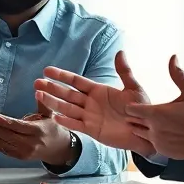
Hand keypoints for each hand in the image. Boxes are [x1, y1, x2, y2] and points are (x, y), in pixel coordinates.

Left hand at [0, 101, 75, 165]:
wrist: (58, 148)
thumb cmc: (52, 128)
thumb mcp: (49, 113)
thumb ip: (42, 101)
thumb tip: (39, 88)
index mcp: (37, 131)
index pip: (17, 126)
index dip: (2, 121)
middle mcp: (30, 143)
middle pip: (7, 135)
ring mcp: (24, 152)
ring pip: (2, 143)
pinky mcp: (18, 156)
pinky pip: (2, 148)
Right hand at [34, 51, 156, 156]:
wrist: (146, 131)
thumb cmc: (141, 109)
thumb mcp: (133, 88)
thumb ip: (124, 71)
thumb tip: (120, 52)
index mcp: (98, 91)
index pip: (76, 81)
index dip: (62, 76)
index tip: (47, 70)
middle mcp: (91, 103)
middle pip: (67, 94)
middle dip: (52, 88)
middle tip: (36, 83)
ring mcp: (90, 116)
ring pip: (67, 108)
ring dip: (53, 102)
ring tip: (38, 96)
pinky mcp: (92, 130)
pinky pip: (76, 125)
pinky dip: (66, 121)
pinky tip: (54, 116)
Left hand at [126, 56, 183, 159]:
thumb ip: (178, 76)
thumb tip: (173, 58)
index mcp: (156, 113)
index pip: (131, 109)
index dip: (134, 105)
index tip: (140, 104)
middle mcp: (153, 129)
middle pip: (133, 121)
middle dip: (137, 116)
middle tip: (148, 111)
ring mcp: (157, 141)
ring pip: (140, 133)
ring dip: (145, 127)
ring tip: (158, 122)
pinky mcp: (162, 151)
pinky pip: (152, 143)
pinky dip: (155, 138)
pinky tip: (167, 133)